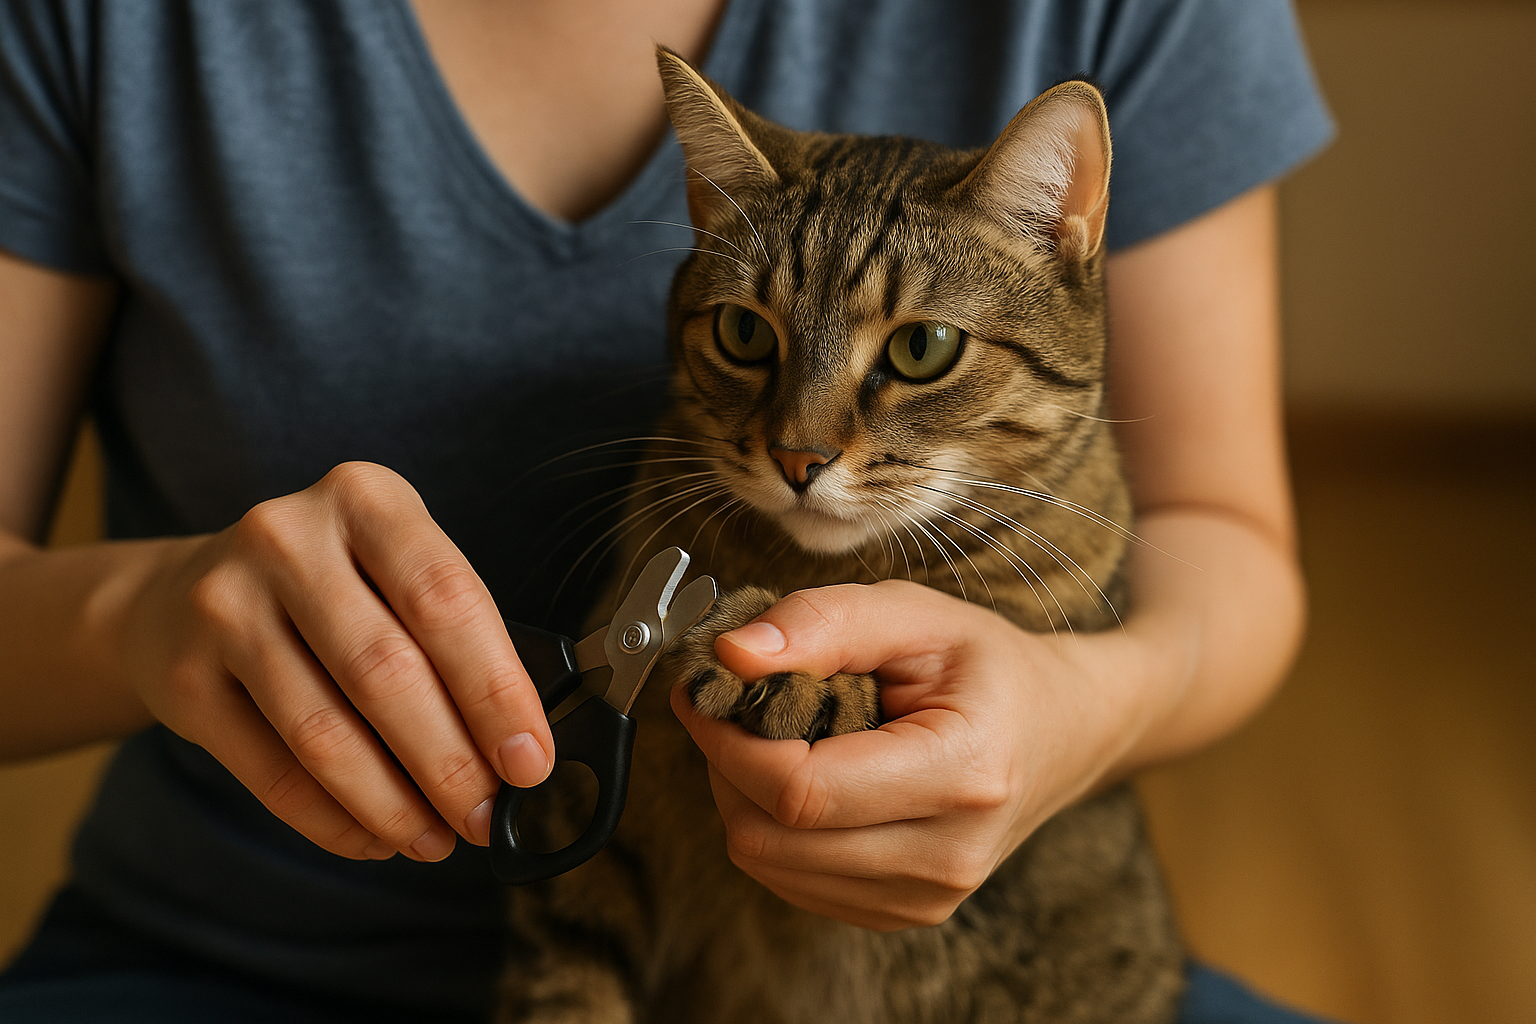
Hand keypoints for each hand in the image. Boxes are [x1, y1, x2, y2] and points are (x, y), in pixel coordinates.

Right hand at [124, 462, 553, 861]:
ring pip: (324, 732)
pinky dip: (333, 820)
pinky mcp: (182, 677)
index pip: (446, 600)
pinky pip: (272, 771)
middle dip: (449, 760)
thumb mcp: (393, 572)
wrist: (183, 597)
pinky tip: (374, 838)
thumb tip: (519, 748)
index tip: (531, 761)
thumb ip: (454, 638)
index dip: (496, 691)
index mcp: (366, 499)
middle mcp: (288, 539)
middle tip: (486, 816)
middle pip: (386, 670)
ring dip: (392, 804)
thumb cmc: (332, 591)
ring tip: (436, 839)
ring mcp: (225, 604)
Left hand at [670, 579, 1137, 929]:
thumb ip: (823, 622)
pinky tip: (802, 776)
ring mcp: (926, 898)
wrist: (1064, 731)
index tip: (705, 687)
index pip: (800, 789)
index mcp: (961, 774)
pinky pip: (792, 881)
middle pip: (770, 839)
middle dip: (725, 765)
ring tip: (774, 734)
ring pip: (770, 865)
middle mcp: (946, 857)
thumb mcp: (916, 614)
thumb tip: (732, 654)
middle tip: (730, 705)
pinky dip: (773, 826)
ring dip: (743, 796)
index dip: (727, 739)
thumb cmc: (989, 668)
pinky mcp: (903, 913)